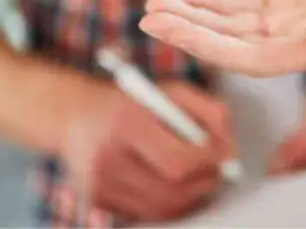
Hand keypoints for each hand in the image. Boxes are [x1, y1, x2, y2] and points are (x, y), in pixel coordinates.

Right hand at [61, 79, 235, 222]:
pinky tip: (168, 181)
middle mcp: (107, 158)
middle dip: (204, 184)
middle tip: (214, 170)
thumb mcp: (173, 91)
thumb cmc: (133, 102)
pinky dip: (167, 202)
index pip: (179, 163)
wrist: (74, 115)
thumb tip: (231, 153)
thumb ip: (212, 113)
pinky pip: (147, 213)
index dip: (208, 164)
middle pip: (172, 193)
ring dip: (189, 196)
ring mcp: (99, 185)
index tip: (221, 156)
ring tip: (194, 175)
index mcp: (127, 123)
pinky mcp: (97, 201)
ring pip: (163, 209)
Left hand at [140, 0, 305, 76]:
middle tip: (148, 19)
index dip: (208, 45)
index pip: (248, 56)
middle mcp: (288, 43)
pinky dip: (209, 2)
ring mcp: (282, 25)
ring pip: (227, 25)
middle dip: (187, 31)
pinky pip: (238, 7)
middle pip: (228, 43)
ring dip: (190, 17)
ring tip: (154, 6)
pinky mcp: (281, 4)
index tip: (173, 30)